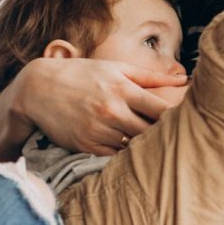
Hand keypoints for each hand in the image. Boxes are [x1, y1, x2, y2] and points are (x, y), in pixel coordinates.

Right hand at [19, 56, 186, 154]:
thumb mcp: (116, 68)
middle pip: (151, 132)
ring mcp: (98, 131)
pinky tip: (128, 146)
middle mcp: (112, 111)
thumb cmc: (82, 74)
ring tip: (154, 143)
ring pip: (134, 146)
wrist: (38, 89)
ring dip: (144, 144)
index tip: (185, 120)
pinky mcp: (86, 146)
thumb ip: (151, 77)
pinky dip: (124, 152)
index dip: (176, 118)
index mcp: (123, 89)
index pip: (162, 111)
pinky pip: (115, 155)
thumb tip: (183, 80)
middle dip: (163, 134)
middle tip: (175, 136)